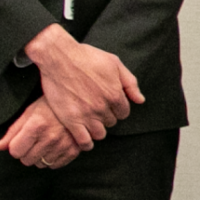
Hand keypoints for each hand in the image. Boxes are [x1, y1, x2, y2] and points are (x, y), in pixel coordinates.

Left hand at [0, 98, 84, 168]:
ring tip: (46, 143)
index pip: (15, 152)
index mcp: (36, 126)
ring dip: (41, 156)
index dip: (16, 146)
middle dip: (27, 152)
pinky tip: (55, 147)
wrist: (80, 104)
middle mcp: (50, 137)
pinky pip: (56, 165)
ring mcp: (63, 145)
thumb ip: (13, 131)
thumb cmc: (52, 106)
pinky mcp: (74, 150)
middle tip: (34, 141)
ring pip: (41, 164)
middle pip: (27, 160)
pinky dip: (53, 159)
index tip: (21, 141)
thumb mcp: (30, 113)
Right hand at [24, 24, 139, 145]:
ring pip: (100, 133)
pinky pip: (83, 141)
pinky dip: (86, 143)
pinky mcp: (71, 120)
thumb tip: (140, 100)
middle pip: (111, 122)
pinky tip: (84, 138)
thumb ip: (130, 83)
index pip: (123, 113)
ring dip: (97, 129)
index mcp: (115, 94)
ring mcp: (86, 115)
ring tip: (90, 122)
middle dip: (106, 116)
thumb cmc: (87, 57)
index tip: (108, 105)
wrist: (58, 57)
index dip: (117, 109)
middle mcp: (103, 107)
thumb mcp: (114, 63)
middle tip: (96, 109)